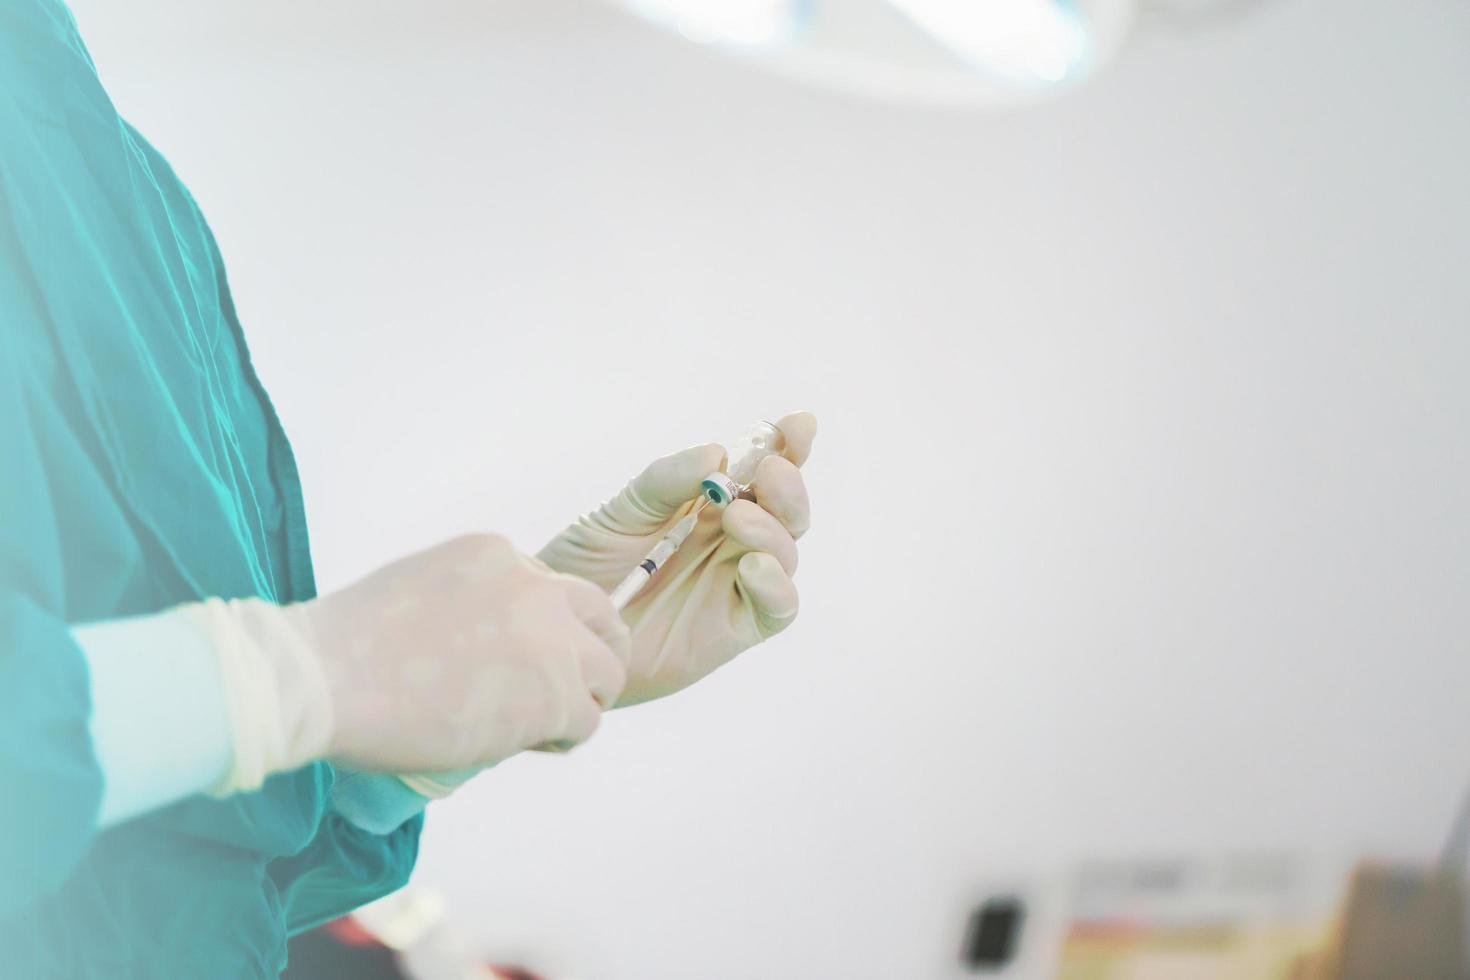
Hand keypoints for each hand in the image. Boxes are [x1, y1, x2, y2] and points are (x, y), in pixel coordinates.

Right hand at [293, 533, 629, 772]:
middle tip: (569, 688)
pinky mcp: (554, 696)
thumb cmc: (348, 645)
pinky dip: (564, 738)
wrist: (326, 676)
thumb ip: (463, 606)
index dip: (539, 629)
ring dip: (581, 700)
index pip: (547, 589)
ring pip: (606, 672)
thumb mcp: (417, 588)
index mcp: (498, 554)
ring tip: (542, 727)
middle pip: (598, 617)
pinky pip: (588, 721)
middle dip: (591, 652)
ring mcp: (551, 640)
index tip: (513, 660)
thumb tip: (480, 651)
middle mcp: (535, 587)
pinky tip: (531, 745)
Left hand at [538, 411, 815, 704]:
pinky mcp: (735, 627)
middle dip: (788, 487)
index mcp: (709, 502)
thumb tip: (717, 455)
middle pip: (785, 509)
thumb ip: (667, 481)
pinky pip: (778, 607)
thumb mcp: (620, 512)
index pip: (761, 468)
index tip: (800, 424)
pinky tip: (754, 568)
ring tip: (737, 519)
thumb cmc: (589, 566)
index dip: (788, 444)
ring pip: (786, 552)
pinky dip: (776, 585)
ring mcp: (737, 582)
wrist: (566, 629)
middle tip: (771, 472)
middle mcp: (732, 539)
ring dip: (773, 530)